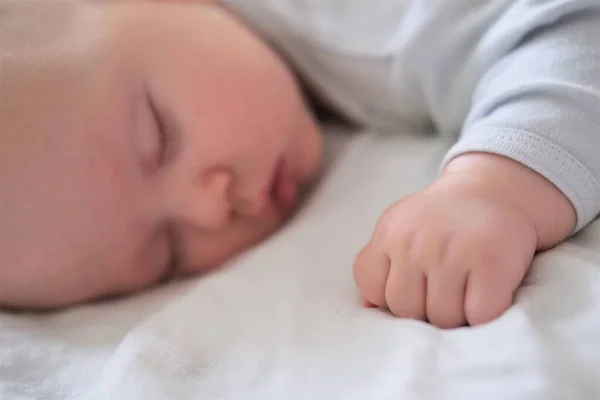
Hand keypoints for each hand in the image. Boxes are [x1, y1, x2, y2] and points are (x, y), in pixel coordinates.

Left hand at [353, 153, 575, 328]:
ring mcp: (454, 254)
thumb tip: (369, 307)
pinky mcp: (491, 266)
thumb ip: (380, 263)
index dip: (389, 298)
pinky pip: (478, 318)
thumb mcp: (400, 227)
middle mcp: (417, 243)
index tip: (411, 288)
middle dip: (423, 310)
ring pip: (442, 319)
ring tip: (465, 291)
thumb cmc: (444, 219)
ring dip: (456, 315)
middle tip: (441, 291)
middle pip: (405, 310)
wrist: (495, 190)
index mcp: (390, 233)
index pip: (372, 289)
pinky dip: (483, 317)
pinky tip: (486, 294)